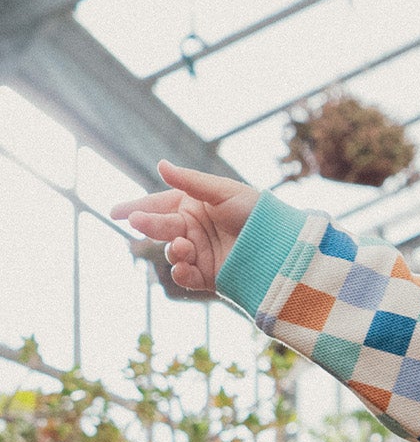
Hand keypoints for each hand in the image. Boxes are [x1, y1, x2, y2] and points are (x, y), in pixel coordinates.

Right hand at [110, 160, 259, 295]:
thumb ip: (191, 181)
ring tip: (181, 245)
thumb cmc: (256, 212)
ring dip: (171, 249)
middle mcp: (192, 229)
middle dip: (149, 225)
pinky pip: (186, 276)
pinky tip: (183, 265)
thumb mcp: (223, 191)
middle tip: (138, 223)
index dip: (137, 208)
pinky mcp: (208, 276)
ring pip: (172, 253)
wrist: (282, 245)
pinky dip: (181, 272)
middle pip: (162, 227)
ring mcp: (199, 253)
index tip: (115, 213)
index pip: (158, 205)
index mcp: (192, 205)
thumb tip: (160, 165)